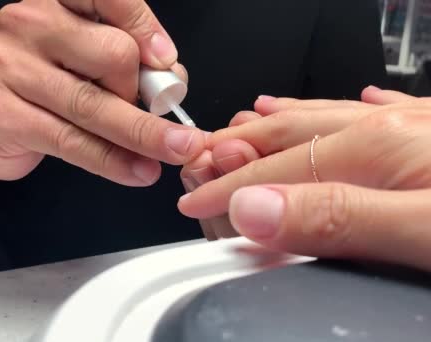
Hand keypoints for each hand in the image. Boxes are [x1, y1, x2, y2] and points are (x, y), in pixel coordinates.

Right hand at [0, 0, 203, 185]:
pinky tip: (137, 171)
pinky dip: (112, 160)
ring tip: (175, 151)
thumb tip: (171, 81)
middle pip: (112, 54)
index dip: (144, 26)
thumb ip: (127, 61)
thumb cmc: (44, 89)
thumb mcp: (85, 62)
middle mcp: (24, 22)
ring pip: (94, 104)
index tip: (165, 61)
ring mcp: (5, 66)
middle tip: (151, 114)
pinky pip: (71, 141)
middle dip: (142, 91)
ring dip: (142, 133)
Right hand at [179, 88, 430, 270]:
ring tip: (249, 122)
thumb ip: (337, 218)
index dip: (227, 188)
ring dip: (282, 122)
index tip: (194, 203)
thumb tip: (254, 209)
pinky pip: (381, 111)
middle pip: (292, 131)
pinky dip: (348, 112)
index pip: (275, 168)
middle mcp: (394, 127)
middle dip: (239, 146)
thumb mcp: (423, 231)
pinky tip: (352, 104)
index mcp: (380, 146)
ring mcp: (418, 128)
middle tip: (203, 158)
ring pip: (329, 117)